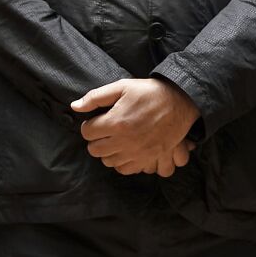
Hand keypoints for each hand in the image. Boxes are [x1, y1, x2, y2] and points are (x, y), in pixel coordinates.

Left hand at [72, 78, 200, 176]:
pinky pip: (126, 169)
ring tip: (114, 140)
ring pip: (108, 162)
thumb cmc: (149, 93)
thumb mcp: (121, 87)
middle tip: (104, 131)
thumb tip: (75, 107)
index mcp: (116, 122)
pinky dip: (121, 162)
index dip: (89, 125)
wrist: (180, 102)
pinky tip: (124, 150)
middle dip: (95, 139)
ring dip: (107, 151)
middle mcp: (125, 141)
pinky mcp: (149, 158)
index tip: (96, 121)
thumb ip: (95, 97)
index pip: (87, 132)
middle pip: (95, 150)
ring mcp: (138, 152)